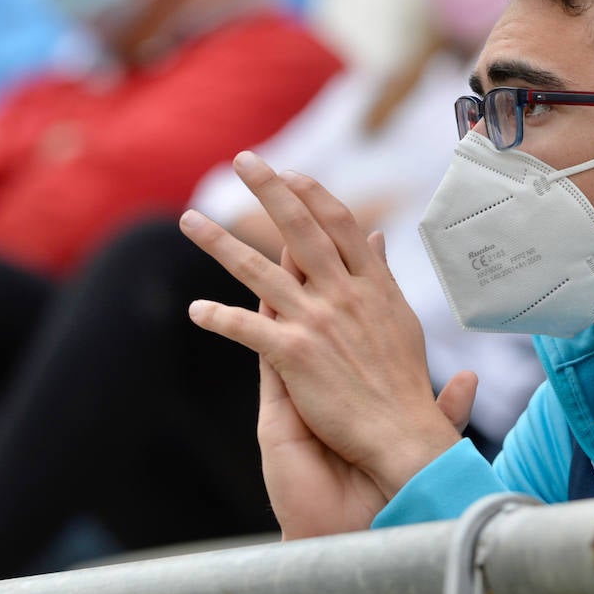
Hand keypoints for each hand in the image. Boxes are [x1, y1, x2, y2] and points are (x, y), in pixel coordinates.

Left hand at [181, 153, 467, 506]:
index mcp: (371, 284)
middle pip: (299, 228)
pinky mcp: (295, 355)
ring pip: (259, 271)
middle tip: (242, 160)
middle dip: (269, 189)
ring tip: (189, 219)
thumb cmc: (404, 383)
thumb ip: (381, 275)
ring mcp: (318, 322)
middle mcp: (343, 294)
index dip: (311, 194)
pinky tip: (194, 311)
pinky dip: (218, 318)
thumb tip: (375, 236)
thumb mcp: (401, 319)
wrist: (402, 434)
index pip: (338, 223)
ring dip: (219, 243)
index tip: (289, 172)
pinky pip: (246, 329)